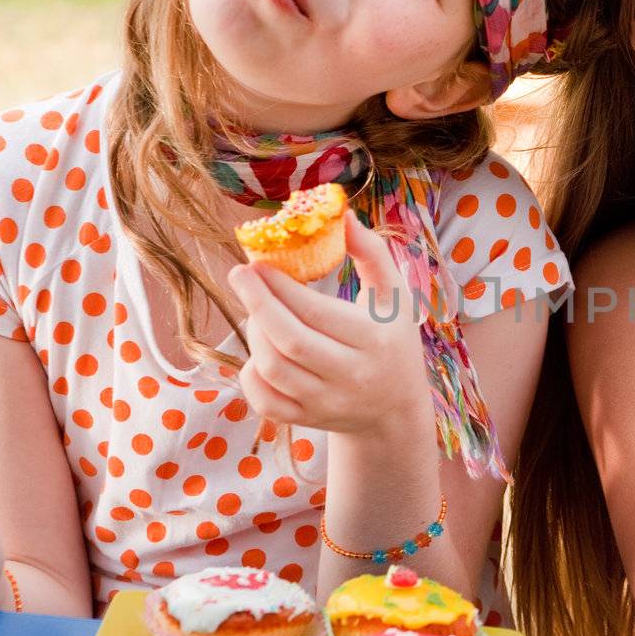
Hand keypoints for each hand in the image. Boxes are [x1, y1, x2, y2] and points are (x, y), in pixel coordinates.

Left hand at [229, 216, 430, 435]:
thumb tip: (342, 215)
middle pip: (289, 342)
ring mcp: (326, 403)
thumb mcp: (394, 296)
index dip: (280, 286)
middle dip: (257, 304)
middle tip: (239, 274)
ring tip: (255, 309)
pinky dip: (251, 373)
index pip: (316, 312)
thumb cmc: (392, 339)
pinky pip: (265, 400)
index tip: (259, 261)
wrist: (394, 408)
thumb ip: (372, 253)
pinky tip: (259, 349)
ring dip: (254, 333)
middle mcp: (351, 377)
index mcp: (373, 341)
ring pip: (273, 369)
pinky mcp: (306, 420)